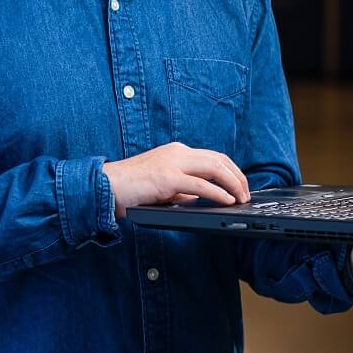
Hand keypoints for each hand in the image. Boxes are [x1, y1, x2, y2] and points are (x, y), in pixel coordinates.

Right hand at [104, 143, 249, 216]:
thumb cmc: (129, 188)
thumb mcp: (161, 186)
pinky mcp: (167, 178)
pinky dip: (218, 192)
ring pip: (214, 167)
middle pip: (219, 159)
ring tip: (242, 198)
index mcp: (176, 152)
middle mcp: (177, 152)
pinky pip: (200, 184)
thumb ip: (180, 189)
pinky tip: (227, 200)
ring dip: (233, 183)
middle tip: (247, 193)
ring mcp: (172, 163)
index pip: (213, 157)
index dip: (231, 171)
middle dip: (238, 176)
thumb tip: (198, 198)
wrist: (105, 186)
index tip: (240, 186)